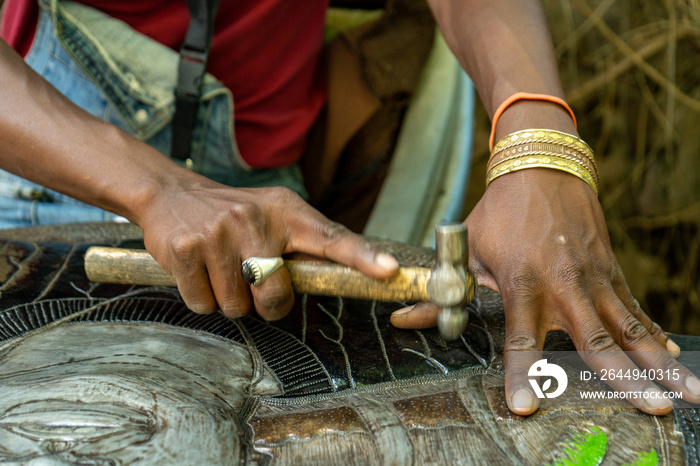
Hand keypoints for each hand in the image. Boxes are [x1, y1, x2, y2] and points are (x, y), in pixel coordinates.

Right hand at [135, 172, 398, 320]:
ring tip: (221, 270)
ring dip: (230, 300)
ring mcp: (218, 234)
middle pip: (275, 295)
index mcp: (287, 212)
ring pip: (237, 306)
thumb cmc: (232, 213)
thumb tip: (337, 278)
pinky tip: (198, 271)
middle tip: (252, 282)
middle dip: (266, 303)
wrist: (170, 194)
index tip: (388, 271)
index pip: (332, 237)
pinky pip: (203, 304)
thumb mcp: (272, 214)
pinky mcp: (185, 250)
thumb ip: (302, 243)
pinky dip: (201, 298)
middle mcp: (254, 220)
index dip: (362, 257)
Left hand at [391, 169, 699, 414]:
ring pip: (630, 327)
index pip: (522, 338)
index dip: (522, 374)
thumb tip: (401, 319)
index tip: (525, 406)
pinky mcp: (611, 270)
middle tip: (652, 408)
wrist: (541, 166)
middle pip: (596, 339)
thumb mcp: (465, 250)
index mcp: (523, 282)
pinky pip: (635, 309)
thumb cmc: (499, 213)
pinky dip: (653, 334)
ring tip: (690, 393)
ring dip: (660, 362)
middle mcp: (564, 285)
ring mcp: (594, 278)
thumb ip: (441, 292)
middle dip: (624, 378)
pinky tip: (672, 357)